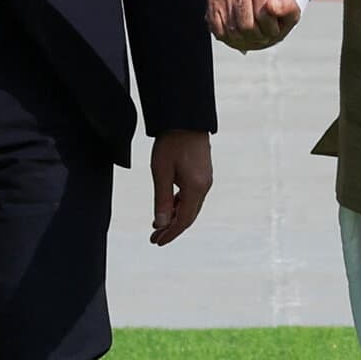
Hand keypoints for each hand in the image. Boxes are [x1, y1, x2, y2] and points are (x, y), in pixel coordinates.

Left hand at [150, 130, 212, 245]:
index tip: (156, 242)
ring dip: (175, 217)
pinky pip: (192, 196)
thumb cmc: (171, 142)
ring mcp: (205, 179)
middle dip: (172, 229)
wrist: (186, 118)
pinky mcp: (202, 173)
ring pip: (191, 206)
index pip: (183, 220)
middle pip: (189, 216)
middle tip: (155, 238)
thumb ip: (161, 200)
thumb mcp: (161, 172)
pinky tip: (168, 206)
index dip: (170, 233)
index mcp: (195, 188)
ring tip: (158, 224)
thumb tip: (161, 224)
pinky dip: (179, 205)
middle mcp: (204, 186)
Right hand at [208, 0, 301, 51]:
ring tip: (251, 32)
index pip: (264, 16)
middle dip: (257, 36)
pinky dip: (229, 37)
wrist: (259, 5)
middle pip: (246, 26)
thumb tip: (272, 5)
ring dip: (244, 39)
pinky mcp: (213, 5)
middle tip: (262, 33)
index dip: (271, 30)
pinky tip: (238, 31)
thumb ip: (287, 8)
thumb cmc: (276, 11)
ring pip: (232, 31)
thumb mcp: (290, 11)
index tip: (274, 26)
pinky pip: (219, 31)